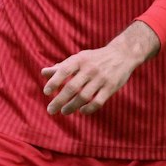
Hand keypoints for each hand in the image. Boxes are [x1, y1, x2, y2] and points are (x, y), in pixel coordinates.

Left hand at [41, 25, 157, 115]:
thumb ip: (62, 67)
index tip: (46, 93)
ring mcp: (101, 79)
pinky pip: (97, 102)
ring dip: (72, 106)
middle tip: (50, 110)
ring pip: (84, 96)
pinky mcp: (111, 87)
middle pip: (72, 87)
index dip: (54, 81)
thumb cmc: (95, 58)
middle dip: (59, 100)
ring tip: (64, 111)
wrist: (122, 54)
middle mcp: (90, 69)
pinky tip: (81, 111)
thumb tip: (43, 73)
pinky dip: (88, 109)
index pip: (64, 70)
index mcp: (80, 60)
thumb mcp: (79, 58)